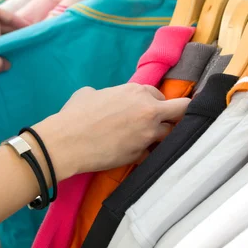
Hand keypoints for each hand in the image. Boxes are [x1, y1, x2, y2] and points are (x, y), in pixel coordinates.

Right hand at [30, 84, 190, 177]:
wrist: (66, 142)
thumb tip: (107, 98)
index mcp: (138, 91)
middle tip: (167, 124)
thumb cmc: (75, 114)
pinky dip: (147, 155)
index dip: (157, 104)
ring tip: (149, 142)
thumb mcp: (91, 93)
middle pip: (181, 111)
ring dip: (163, 138)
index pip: (162, 96)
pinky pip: (152, 154)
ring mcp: (148, 134)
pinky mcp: (141, 155)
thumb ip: (109, 93)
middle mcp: (149, 111)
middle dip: (178, 117)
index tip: (151, 111)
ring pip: (170, 135)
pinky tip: (136, 155)